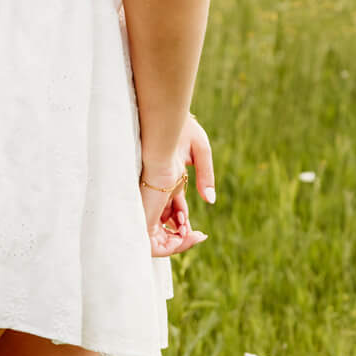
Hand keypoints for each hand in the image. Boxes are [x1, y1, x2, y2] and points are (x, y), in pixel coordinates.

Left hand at [139, 113, 215, 257]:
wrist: (162, 117)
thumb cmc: (180, 128)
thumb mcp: (200, 153)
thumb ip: (206, 176)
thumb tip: (210, 201)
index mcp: (168, 180)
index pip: (173, 210)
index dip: (183, 224)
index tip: (198, 231)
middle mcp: (157, 189)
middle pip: (164, 222)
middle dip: (179, 234)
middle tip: (194, 235)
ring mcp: (149, 195)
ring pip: (155, 230)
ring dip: (173, 239)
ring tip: (188, 236)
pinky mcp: (145, 199)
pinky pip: (147, 231)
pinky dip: (163, 239)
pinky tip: (181, 234)